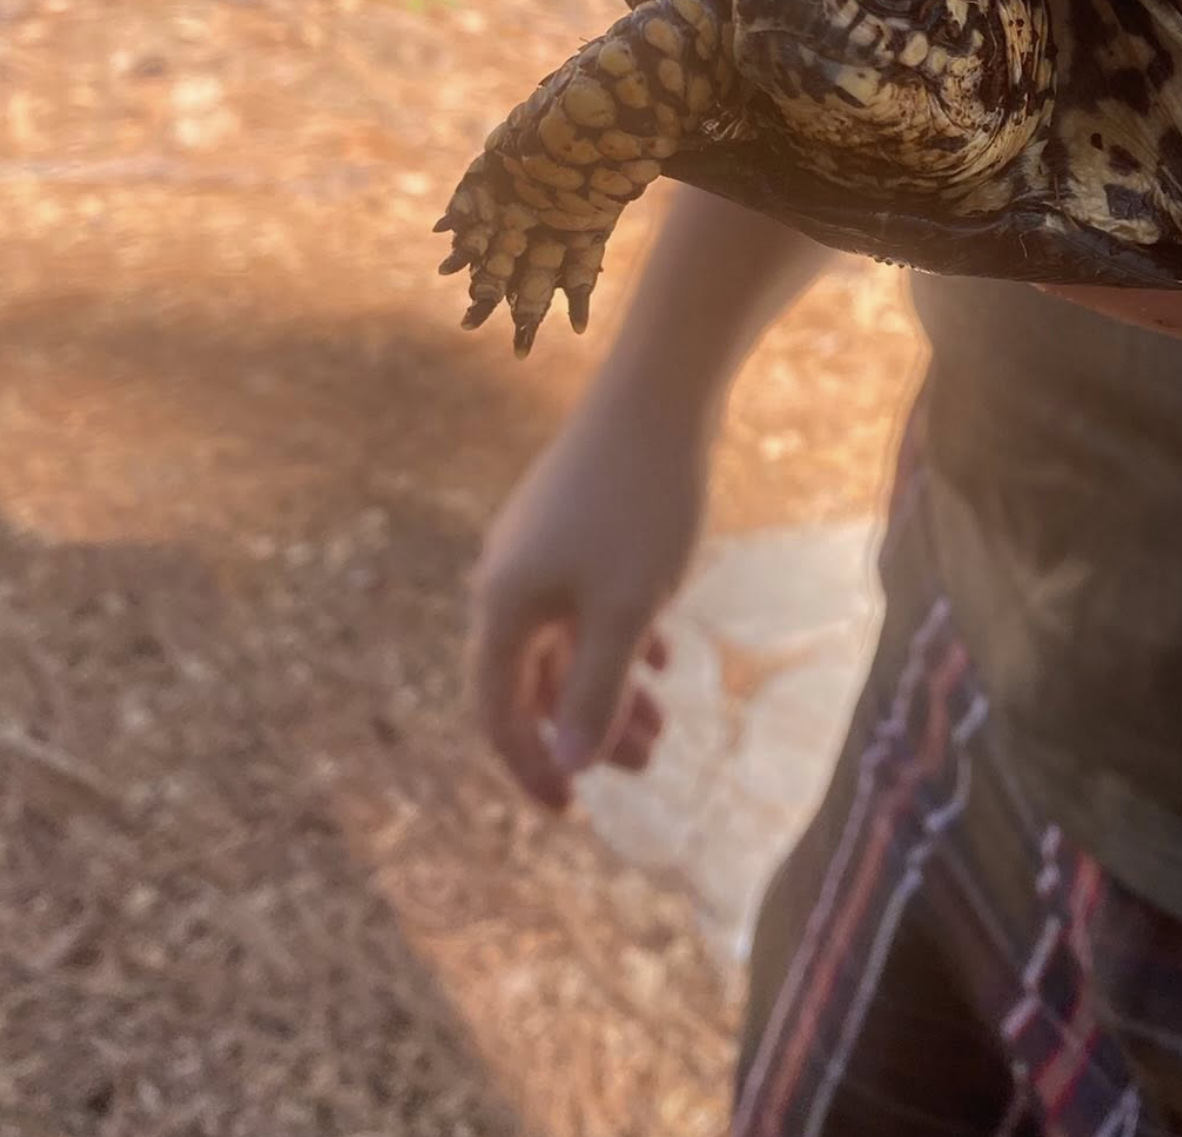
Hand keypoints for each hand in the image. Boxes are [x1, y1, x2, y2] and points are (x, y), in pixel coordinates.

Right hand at [468, 363, 708, 810]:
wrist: (659, 392)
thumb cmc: (643, 506)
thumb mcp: (628, 613)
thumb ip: (596, 692)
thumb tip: (569, 762)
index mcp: (503, 605)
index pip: (495, 709)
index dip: (528, 765)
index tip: (568, 811)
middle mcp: (507, 575)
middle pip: (532, 676)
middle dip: (584, 727)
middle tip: (646, 766)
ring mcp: (538, 544)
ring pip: (565, 637)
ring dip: (609, 684)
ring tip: (663, 721)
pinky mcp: (572, 517)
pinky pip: (585, 597)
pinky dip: (619, 635)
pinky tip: (665, 652)